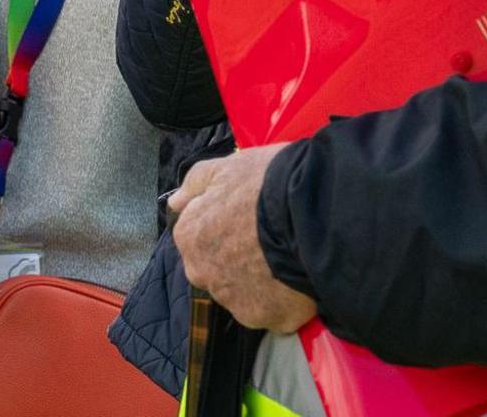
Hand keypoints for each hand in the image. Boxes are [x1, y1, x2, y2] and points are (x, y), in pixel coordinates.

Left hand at [169, 144, 318, 332]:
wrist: (311, 213)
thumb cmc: (265, 183)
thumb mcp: (225, 168)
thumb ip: (195, 185)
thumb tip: (175, 202)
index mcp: (188, 236)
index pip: (200, 240)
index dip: (228, 231)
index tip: (251, 223)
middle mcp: (201, 273)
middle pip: (218, 272)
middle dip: (239, 262)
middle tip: (270, 245)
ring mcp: (233, 300)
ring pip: (245, 295)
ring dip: (261, 285)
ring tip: (289, 262)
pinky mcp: (266, 319)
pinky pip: (274, 313)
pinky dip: (285, 303)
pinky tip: (300, 283)